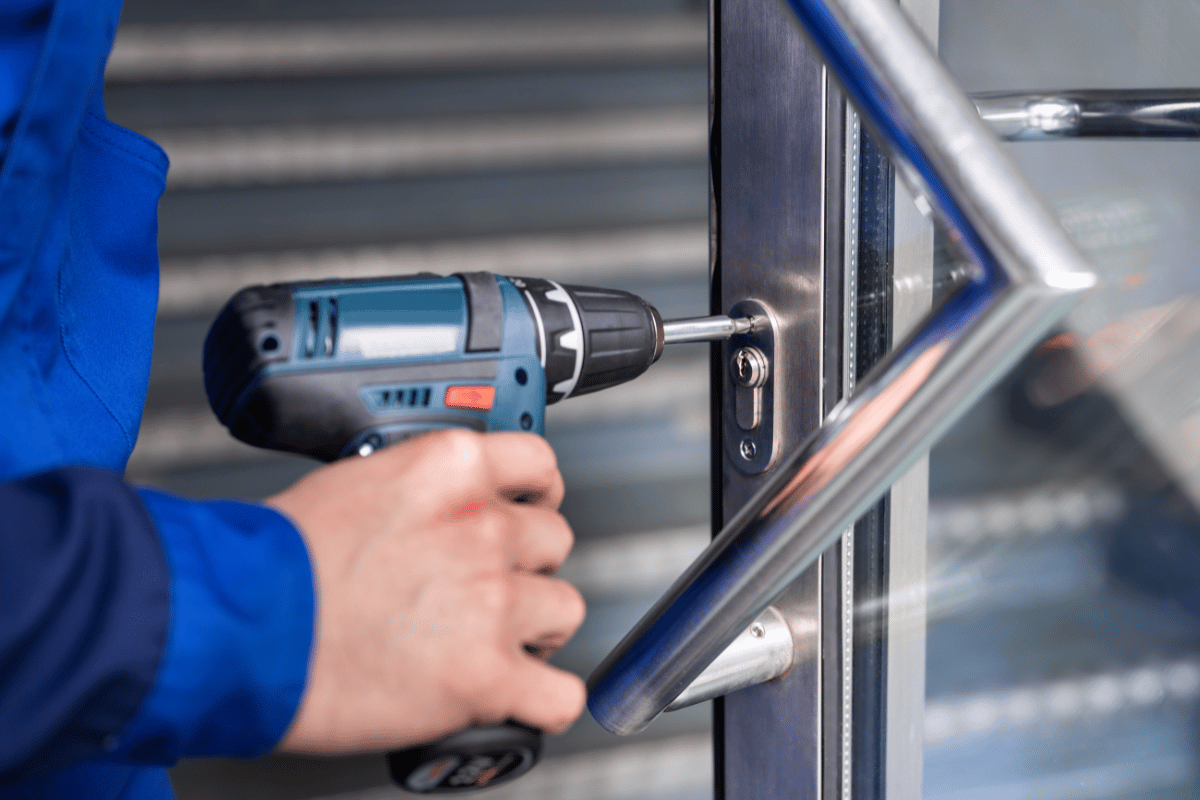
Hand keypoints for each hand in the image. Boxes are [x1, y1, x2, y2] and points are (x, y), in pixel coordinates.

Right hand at [269, 429, 585, 753]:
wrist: (236, 626)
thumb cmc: (274, 562)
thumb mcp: (356, 485)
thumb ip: (422, 493)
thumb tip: (444, 509)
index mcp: (452, 469)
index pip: (538, 465)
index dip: (534, 496)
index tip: (526, 512)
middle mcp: (482, 526)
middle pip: (552, 541)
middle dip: (523, 566)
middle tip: (483, 588)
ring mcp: (492, 600)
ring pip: (563, 609)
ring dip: (532, 628)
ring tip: (486, 642)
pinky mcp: (486, 674)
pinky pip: (559, 693)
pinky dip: (542, 700)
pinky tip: (518, 696)